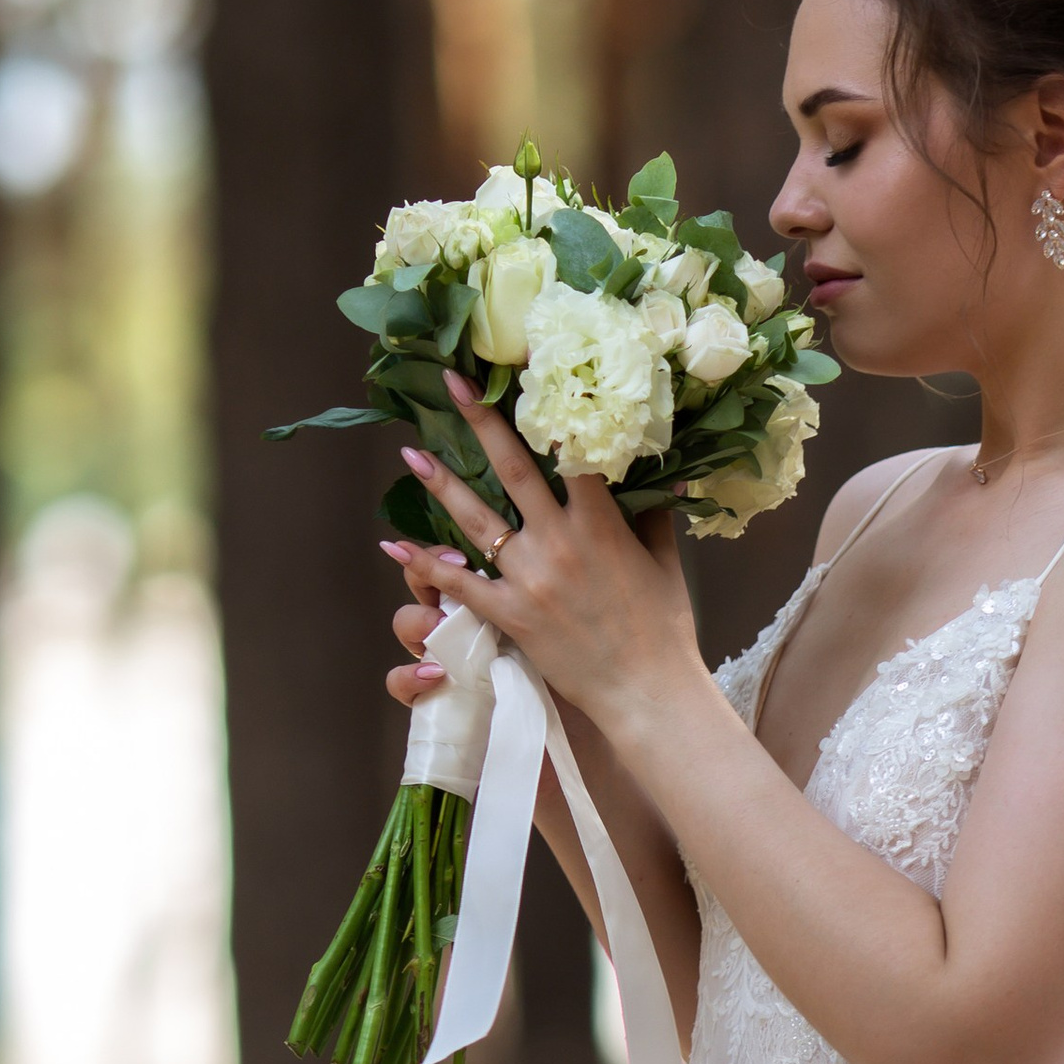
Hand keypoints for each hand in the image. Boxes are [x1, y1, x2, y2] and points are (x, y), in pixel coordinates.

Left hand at [379, 372, 704, 733]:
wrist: (646, 692)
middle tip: (451, 386)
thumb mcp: (663, 562)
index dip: (552, 407)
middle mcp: (559, 542)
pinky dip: (426, 563)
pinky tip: (395, 544)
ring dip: (440, 484)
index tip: (530, 372)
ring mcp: (530, 579)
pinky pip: (459, 583)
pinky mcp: (510, 615)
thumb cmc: (663, 627)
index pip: (572, 451)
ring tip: (410, 454)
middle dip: (480, 423)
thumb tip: (668, 473)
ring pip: (476, 520)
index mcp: (600, 524)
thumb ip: (654, 514)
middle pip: (513, 469)